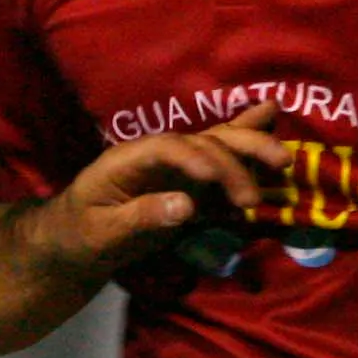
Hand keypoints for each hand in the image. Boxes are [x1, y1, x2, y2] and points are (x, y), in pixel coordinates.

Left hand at [30, 103, 290, 276]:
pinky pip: (221, 158)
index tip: (216, 179)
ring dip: (251, 148)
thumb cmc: (80, 233)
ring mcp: (175, 164)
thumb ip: (140, 218)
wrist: (73, 238)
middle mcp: (157, 153)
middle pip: (201, 141)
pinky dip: (246, 147)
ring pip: (217, 144)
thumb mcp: (102, 233)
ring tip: (284, 162)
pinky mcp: (189, 178)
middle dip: (237, 154)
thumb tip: (186, 205)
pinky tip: (272, 119)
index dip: (195, 158)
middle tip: (268, 177)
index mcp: (127, 159)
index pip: (167, 148)